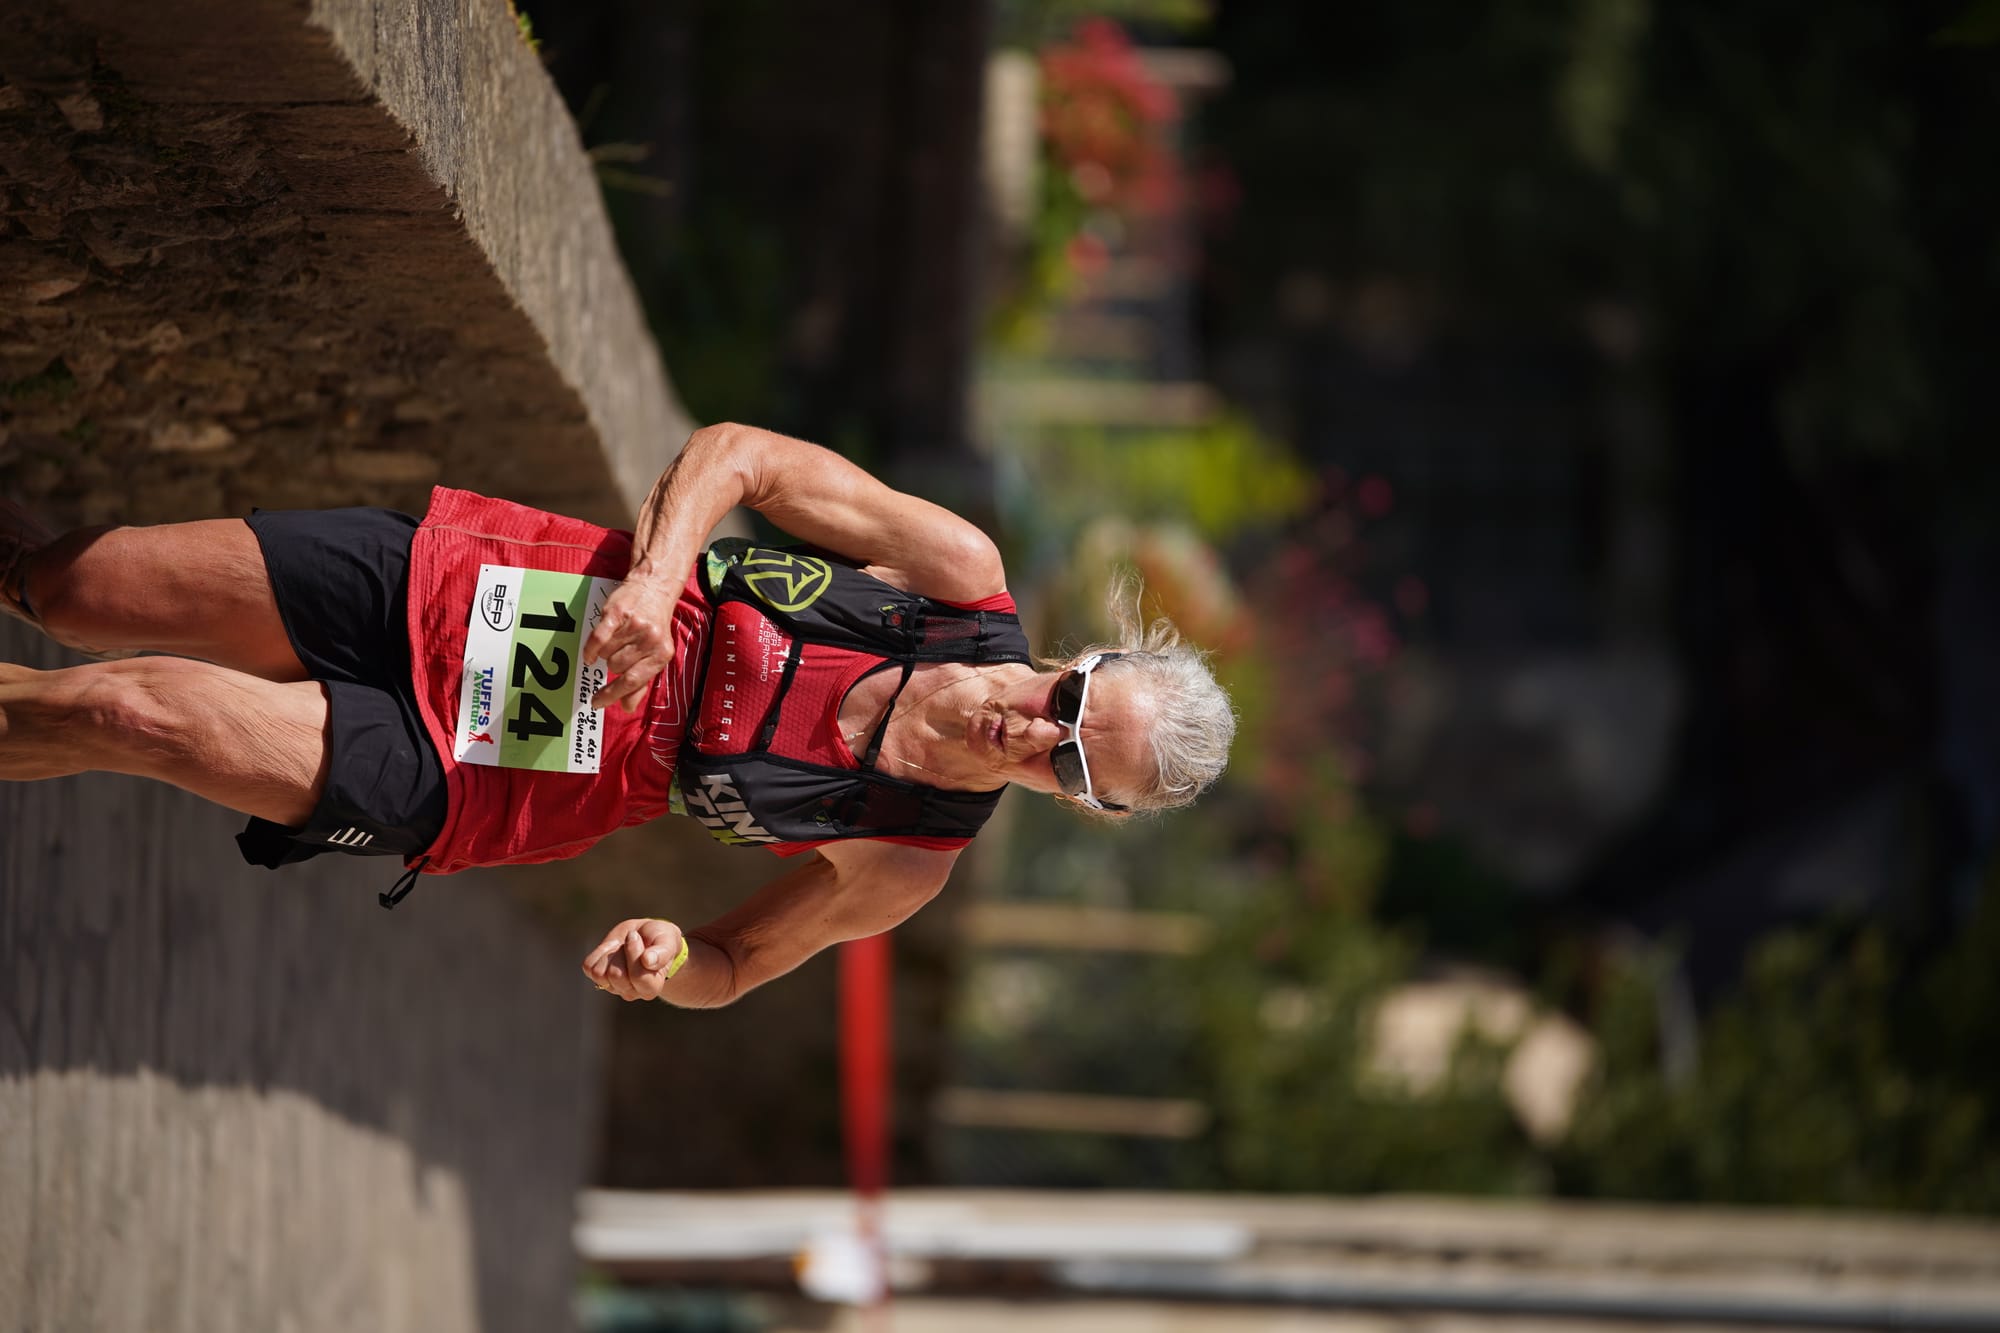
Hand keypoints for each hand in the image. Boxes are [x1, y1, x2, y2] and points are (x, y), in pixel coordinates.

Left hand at [581, 918, 687, 1001]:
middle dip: (622, 951)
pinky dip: (599, 952)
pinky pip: (589, 966)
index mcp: (652, 987)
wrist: (646, 935)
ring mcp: (614, 987)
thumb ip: (662, 952)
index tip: (636, 936)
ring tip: (623, 948)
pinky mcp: (599, 979)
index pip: (637, 977)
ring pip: (600, 972)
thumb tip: (648, 961)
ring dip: (611, 953)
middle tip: (631, 942)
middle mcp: (632, 992)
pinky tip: (612, 950)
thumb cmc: (660, 940)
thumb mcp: (667, 941)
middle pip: (616, 974)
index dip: (634, 954)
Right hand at [583, 576, 679, 711]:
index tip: (597, 703)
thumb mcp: (655, 655)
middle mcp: (650, 640)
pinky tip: (590, 652)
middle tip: (620, 652)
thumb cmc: (653, 626)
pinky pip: (598, 638)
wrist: (654, 587)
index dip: (612, 695)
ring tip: (616, 640)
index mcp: (661, 655)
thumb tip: (627, 708)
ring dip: (605, 652)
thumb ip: (641, 683)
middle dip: (613, 664)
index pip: (633, 681)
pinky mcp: (618, 613)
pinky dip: (591, 648)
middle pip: (616, 667)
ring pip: (606, 654)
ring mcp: (634, 626)